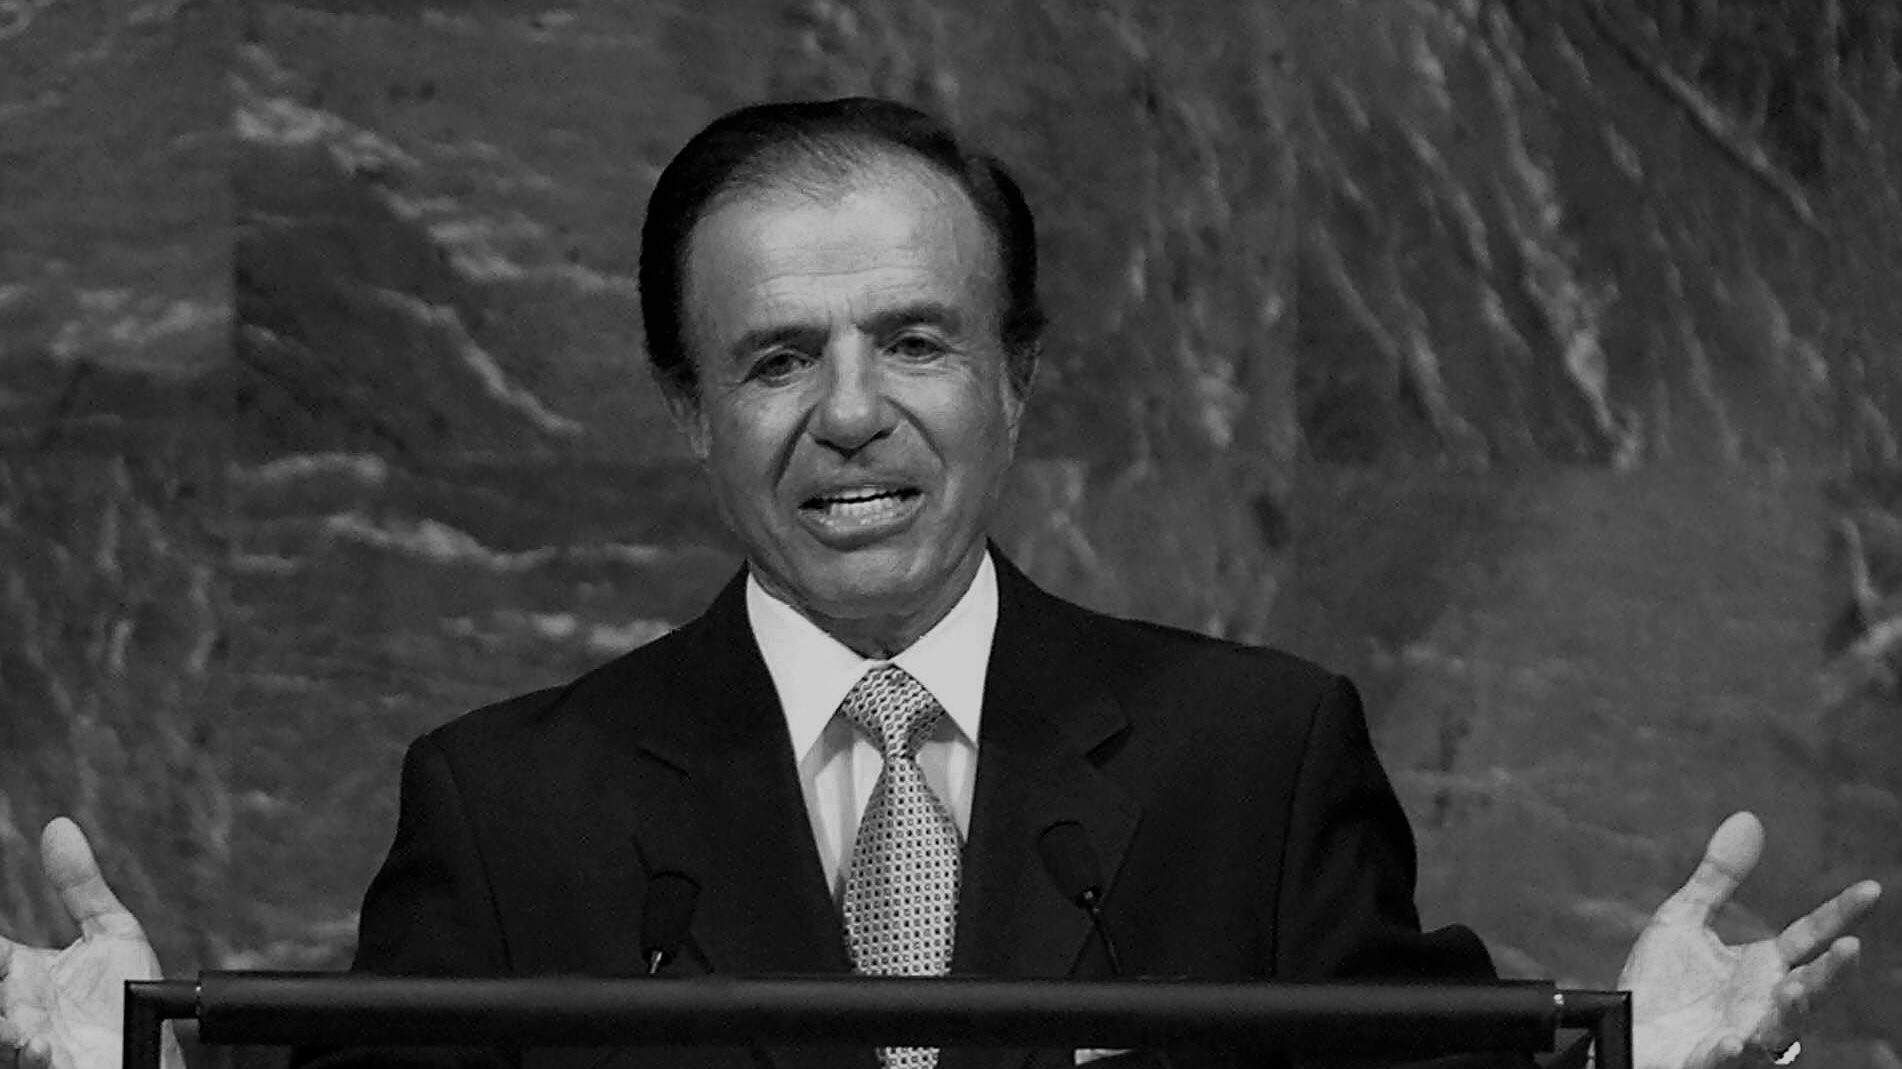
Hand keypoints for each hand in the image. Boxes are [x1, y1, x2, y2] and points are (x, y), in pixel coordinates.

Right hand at [0, 819, 183, 1068]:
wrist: (148, 1052)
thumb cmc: (127, 1000)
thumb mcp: (110, 932)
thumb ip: (80, 885)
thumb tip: (58, 827)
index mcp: (20, 974)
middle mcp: (14, 1007)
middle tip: (3, 964)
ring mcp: (25, 1039)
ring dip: (3, 1022)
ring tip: (21, 1022)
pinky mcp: (44, 1064)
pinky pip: (24, 1060)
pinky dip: (29, 1053)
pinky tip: (42, 1045)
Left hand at [1618, 811, 1882, 1068]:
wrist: (1624, 1031)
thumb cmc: (1660, 982)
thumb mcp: (1685, 918)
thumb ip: (1719, 876)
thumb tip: (1748, 817)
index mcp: (1762, 968)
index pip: (1809, 937)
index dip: (1839, 914)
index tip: (1871, 889)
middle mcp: (1762, 1004)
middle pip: (1808, 990)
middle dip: (1830, 973)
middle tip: (1850, 947)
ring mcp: (1741, 1036)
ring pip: (1780, 1030)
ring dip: (1791, 1012)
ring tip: (1797, 988)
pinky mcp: (1707, 1061)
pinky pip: (1726, 1061)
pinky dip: (1731, 1054)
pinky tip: (1732, 1041)